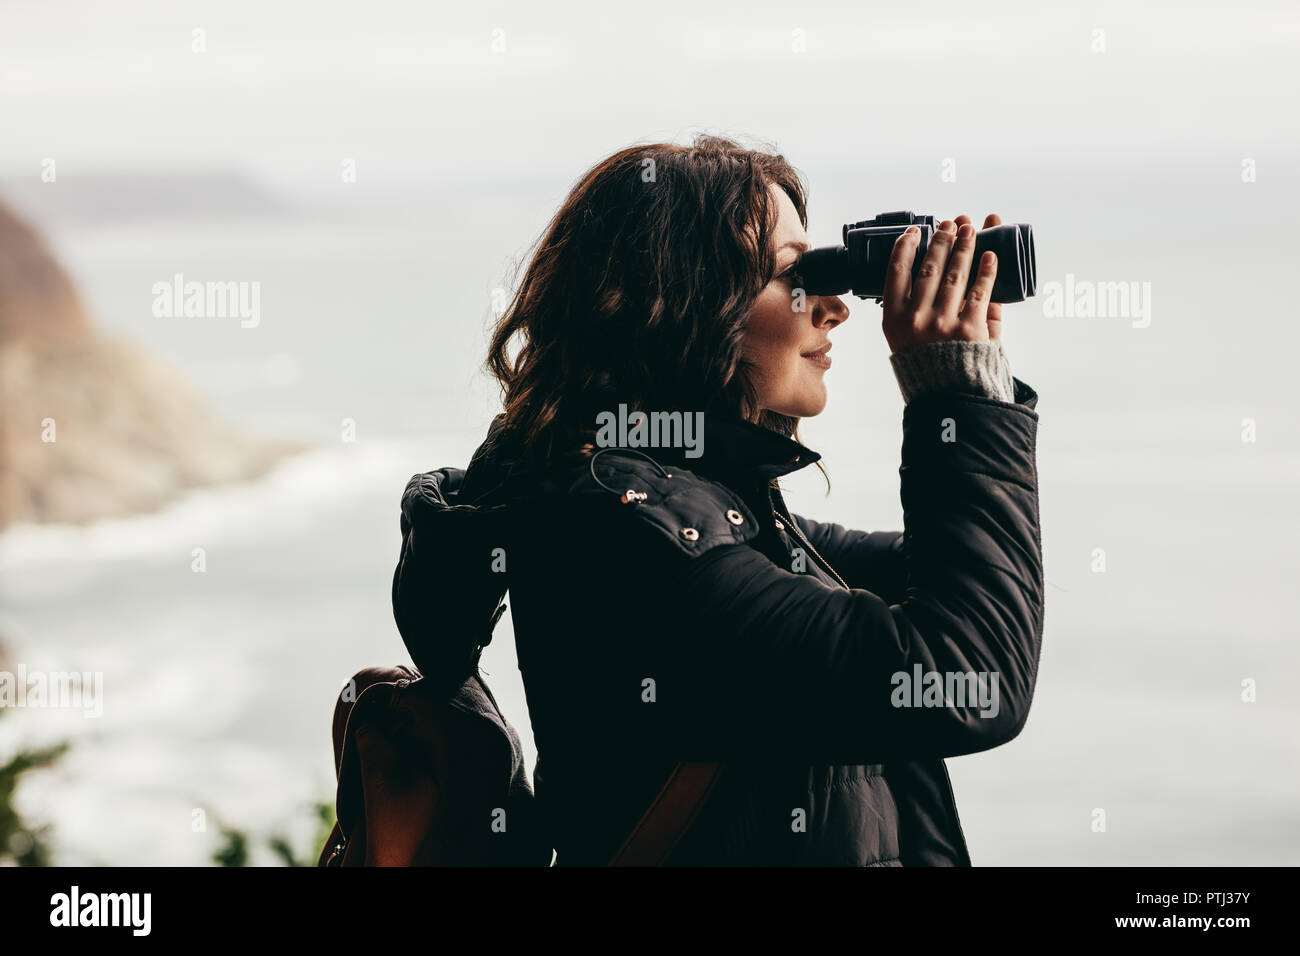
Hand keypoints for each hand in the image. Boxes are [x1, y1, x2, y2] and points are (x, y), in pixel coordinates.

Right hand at [881, 213, 1002, 353]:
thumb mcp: (903, 339)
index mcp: (894, 319)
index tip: (914, 231)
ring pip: (955, 275)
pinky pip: (981, 292)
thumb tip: (930, 271)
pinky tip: (990, 256)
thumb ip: (910, 308)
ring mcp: (943, 323)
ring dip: (964, 247)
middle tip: (950, 223)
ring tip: (971, 230)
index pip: (896, 271)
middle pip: (929, 267)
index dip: (905, 246)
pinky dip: (987, 271)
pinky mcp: (970, 329)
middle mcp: (915, 319)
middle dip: (942, 240)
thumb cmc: (925, 365)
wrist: (947, 397)